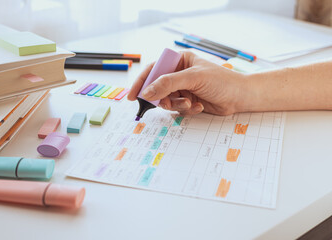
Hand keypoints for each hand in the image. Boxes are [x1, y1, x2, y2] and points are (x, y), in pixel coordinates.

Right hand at [128, 51, 247, 115]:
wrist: (240, 97)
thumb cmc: (221, 81)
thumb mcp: (193, 77)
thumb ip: (168, 83)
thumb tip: (147, 92)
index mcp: (179, 60)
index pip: (153, 69)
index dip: (142, 82)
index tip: (133, 95)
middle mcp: (179, 74)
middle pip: (157, 88)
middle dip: (162, 98)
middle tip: (166, 103)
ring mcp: (183, 88)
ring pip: (166, 101)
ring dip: (176, 105)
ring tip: (190, 103)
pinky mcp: (188, 101)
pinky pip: (176, 108)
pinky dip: (185, 110)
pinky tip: (198, 107)